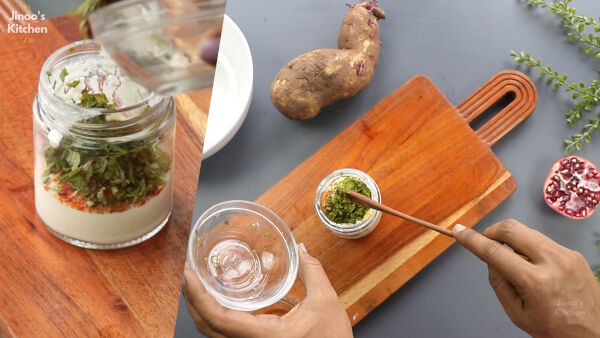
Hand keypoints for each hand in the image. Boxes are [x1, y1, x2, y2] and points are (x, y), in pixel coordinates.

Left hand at [183, 243, 352, 337]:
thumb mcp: (326, 302)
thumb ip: (312, 271)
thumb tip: (300, 248)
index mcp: (265, 336)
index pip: (219, 320)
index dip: (199, 297)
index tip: (189, 274)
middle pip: (207, 327)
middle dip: (193, 300)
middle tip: (189, 273)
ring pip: (213, 333)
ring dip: (201, 308)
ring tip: (197, 283)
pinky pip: (225, 333)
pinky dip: (214, 315)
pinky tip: (217, 298)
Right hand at [453, 219, 599, 337]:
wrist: (595, 333)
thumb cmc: (558, 329)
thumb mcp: (518, 314)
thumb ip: (499, 283)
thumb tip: (491, 259)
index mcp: (536, 282)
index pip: (494, 252)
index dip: (472, 240)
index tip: (459, 231)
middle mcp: (553, 263)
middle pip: (511, 228)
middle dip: (492, 231)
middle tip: (487, 242)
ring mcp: (566, 255)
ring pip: (527, 231)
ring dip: (512, 240)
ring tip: (516, 263)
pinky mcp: (573, 253)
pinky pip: (542, 240)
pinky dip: (530, 247)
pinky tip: (534, 266)